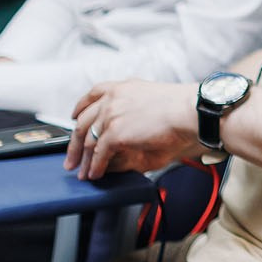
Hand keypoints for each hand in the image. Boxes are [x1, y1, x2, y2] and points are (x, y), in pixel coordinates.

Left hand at [65, 79, 199, 179]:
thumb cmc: (181, 108)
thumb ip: (132, 110)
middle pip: (83, 121)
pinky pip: (98, 154)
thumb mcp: (150, 101)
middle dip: (74, 142)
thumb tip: (127, 126)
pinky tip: (95, 174)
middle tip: (71, 156)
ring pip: (88, 140)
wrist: (189, 111)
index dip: (80, 108)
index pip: (92, 95)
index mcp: (122, 87)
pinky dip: (95, 166)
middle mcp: (113, 98)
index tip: (74, 117)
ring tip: (82, 172)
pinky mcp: (115, 133)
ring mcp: (111, 115)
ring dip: (84, 159)